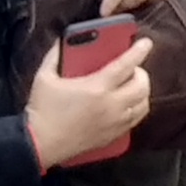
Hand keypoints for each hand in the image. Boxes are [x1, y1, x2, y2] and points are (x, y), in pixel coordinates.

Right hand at [27, 39, 153, 170]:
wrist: (40, 144)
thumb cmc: (42, 110)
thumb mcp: (45, 77)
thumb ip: (56, 55)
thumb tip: (63, 42)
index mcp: (96, 88)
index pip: (125, 65)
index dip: (138, 52)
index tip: (146, 43)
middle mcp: (111, 106)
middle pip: (142, 86)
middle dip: (141, 73)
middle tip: (133, 69)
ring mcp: (114, 123)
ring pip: (143, 105)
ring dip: (141, 93)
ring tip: (132, 86)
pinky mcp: (112, 137)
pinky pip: (135, 121)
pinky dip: (135, 110)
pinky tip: (127, 105)